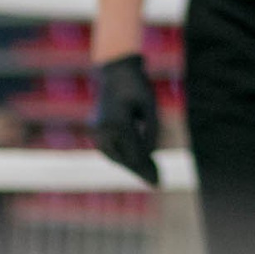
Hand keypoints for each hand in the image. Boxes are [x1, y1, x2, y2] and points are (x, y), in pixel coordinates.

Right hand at [92, 53, 161, 185]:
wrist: (115, 71)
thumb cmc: (137, 85)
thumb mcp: (151, 106)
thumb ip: (152, 132)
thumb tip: (150, 155)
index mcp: (118, 124)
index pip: (136, 155)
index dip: (148, 169)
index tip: (159, 182)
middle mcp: (103, 131)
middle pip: (125, 159)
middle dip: (141, 170)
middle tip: (157, 183)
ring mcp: (96, 131)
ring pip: (115, 157)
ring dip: (131, 165)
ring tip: (149, 173)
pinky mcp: (95, 130)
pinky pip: (110, 150)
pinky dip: (122, 156)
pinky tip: (136, 161)